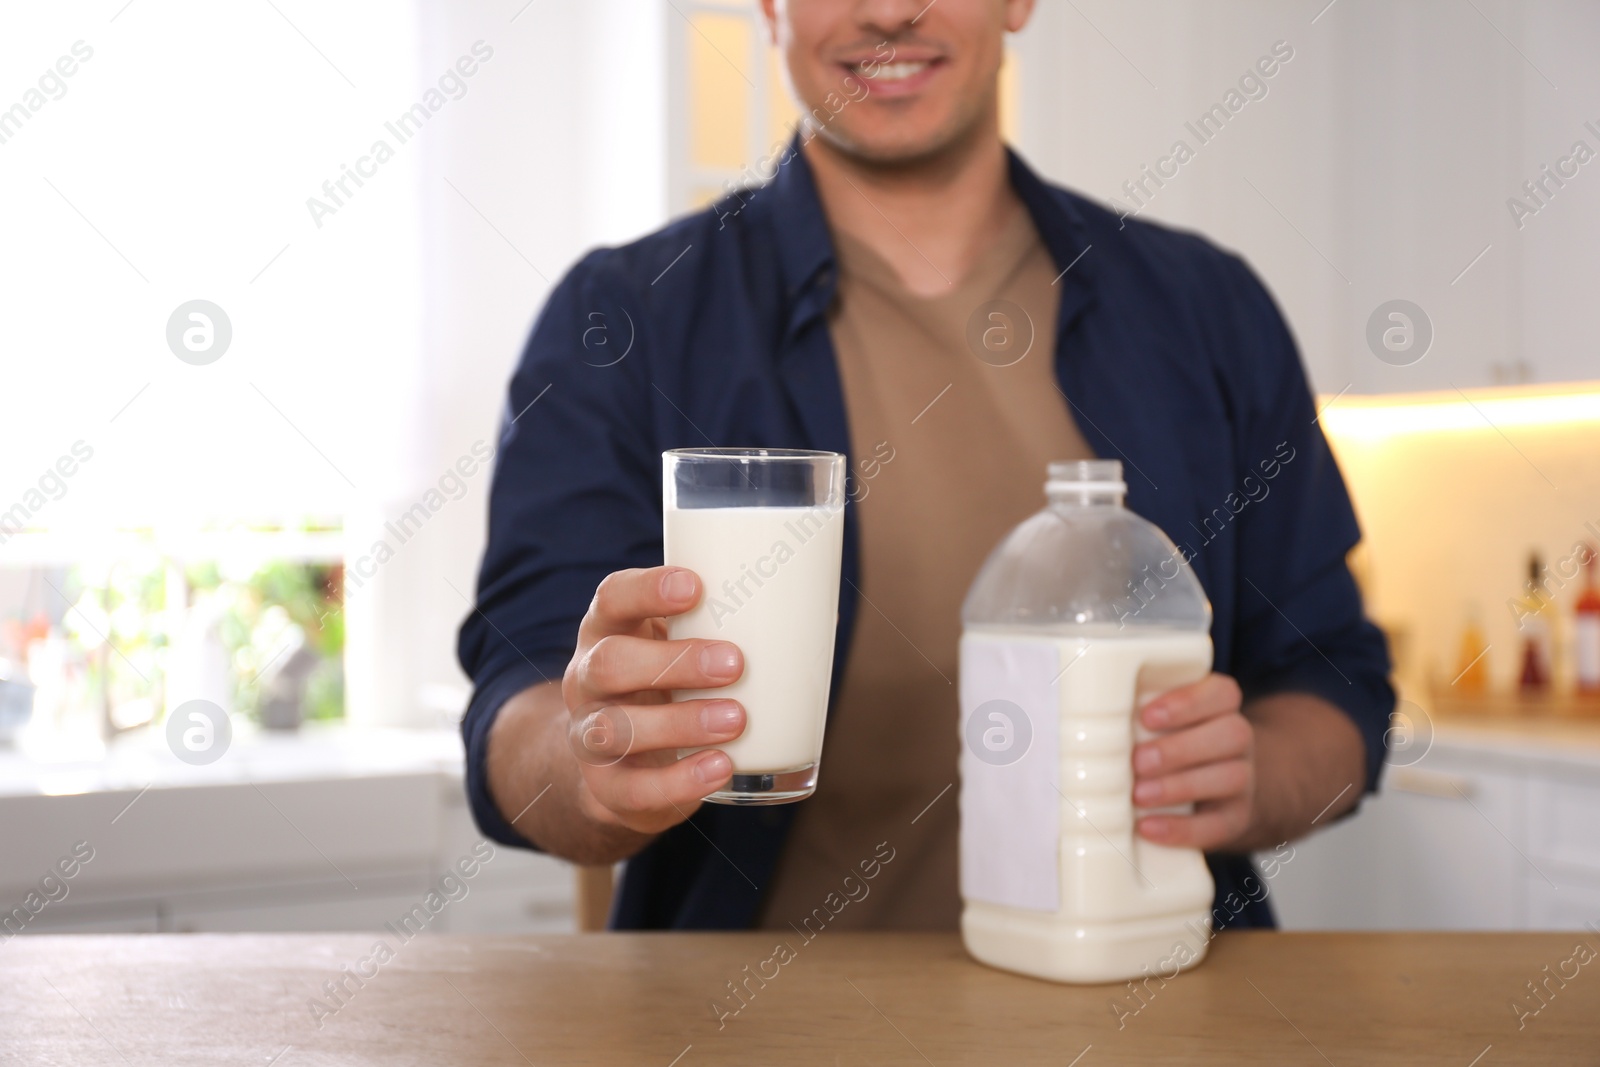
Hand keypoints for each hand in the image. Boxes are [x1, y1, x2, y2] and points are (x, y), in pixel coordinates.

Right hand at [562, 566, 745, 834]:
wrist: (625, 764)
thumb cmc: (670, 684)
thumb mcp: (685, 646)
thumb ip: (733, 625)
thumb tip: (825, 612)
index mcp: (610, 630)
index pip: (612, 598)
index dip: (646, 590)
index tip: (695, 586)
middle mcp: (588, 678)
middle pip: (611, 663)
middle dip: (674, 662)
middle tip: (735, 663)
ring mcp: (589, 735)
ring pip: (616, 728)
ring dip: (680, 723)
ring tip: (737, 719)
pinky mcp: (606, 787)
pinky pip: (634, 788)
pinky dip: (679, 780)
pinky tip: (721, 768)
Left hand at [1131, 673, 1253, 849]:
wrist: (1215, 794)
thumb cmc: (1171, 747)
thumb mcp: (1161, 724)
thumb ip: (1137, 716)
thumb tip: (1082, 719)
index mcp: (1220, 709)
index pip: (1223, 693)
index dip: (1188, 702)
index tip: (1147, 715)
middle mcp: (1238, 741)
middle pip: (1232, 734)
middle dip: (1179, 748)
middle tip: (1137, 762)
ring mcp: (1244, 781)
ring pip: (1232, 777)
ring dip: (1180, 786)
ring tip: (1139, 796)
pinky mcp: (1236, 818)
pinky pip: (1220, 825)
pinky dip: (1183, 829)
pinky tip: (1149, 827)